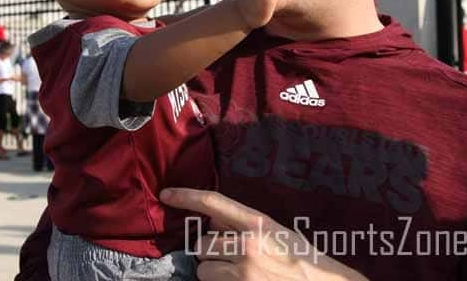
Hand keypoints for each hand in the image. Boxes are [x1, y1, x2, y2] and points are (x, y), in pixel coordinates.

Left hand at [159, 188, 366, 280]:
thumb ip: (244, 224)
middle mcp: (247, 244)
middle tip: (233, 256)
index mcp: (257, 222)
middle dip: (212, 251)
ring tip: (239, 273)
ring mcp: (243, 271)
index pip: (214, 202)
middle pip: (204, 243)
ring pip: (204, 268)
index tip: (166, 194)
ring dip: (214, 271)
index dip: (187, 196)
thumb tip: (213, 219)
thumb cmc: (301, 257)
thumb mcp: (275, 231)